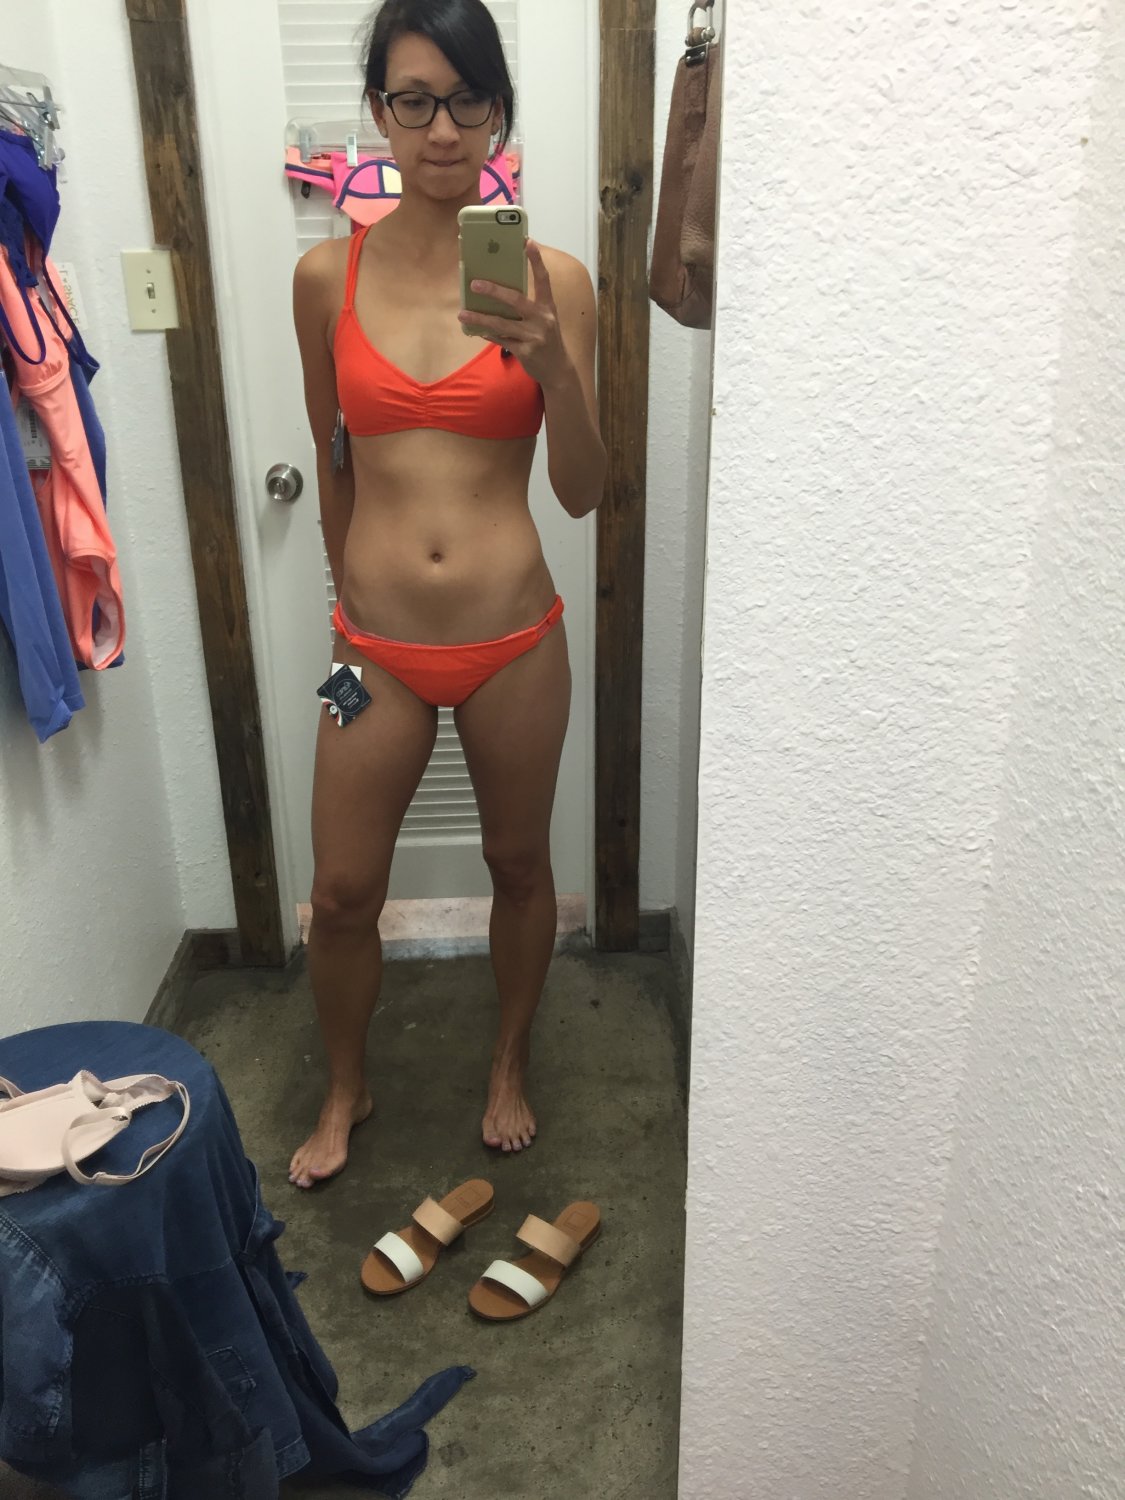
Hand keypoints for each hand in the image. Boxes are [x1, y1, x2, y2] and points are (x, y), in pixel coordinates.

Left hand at [458, 240, 570, 387]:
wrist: (558, 370)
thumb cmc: (548, 339)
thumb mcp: (545, 319)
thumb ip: (529, 305)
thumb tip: (502, 290)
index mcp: (548, 307)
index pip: (543, 279)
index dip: (536, 260)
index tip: (527, 242)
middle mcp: (542, 319)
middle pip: (515, 300)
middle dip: (494, 291)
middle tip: (475, 283)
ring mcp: (534, 337)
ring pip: (501, 324)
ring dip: (479, 318)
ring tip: (462, 314)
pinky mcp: (525, 352)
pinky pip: (501, 340)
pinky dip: (488, 335)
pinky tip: (477, 331)